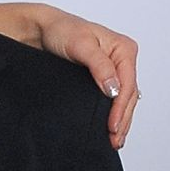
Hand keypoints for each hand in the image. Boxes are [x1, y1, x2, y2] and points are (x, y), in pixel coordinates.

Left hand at [37, 12, 140, 147]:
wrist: (41, 30)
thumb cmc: (61, 31)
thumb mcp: (80, 45)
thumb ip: (99, 66)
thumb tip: (114, 89)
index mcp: (124, 49)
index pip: (128, 85)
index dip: (121, 108)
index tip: (113, 127)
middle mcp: (122, 59)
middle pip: (128, 95)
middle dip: (123, 119)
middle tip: (115, 141)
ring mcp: (113, 69)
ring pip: (122, 99)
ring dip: (120, 120)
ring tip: (115, 140)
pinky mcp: (100, 77)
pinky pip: (111, 98)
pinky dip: (111, 113)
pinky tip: (109, 127)